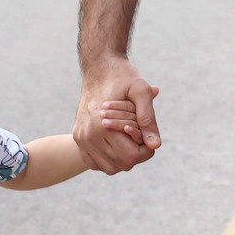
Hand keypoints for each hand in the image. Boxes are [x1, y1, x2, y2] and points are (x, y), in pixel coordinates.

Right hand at [76, 57, 161, 172]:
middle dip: (135, 152)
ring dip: (123, 157)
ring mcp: (81, 139)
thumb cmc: (123, 76)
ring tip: (128, 135)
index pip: (131, 157)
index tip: (147, 132)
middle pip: (121, 165)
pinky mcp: (78, 139)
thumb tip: (155, 146)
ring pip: (109, 167)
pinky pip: (95, 162)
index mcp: (101, 126)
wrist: (99, 67)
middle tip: (139, 131)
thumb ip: (148, 119)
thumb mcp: (141, 91)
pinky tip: (118, 140)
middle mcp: (88, 137)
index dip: (146, 149)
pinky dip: (109, 157)